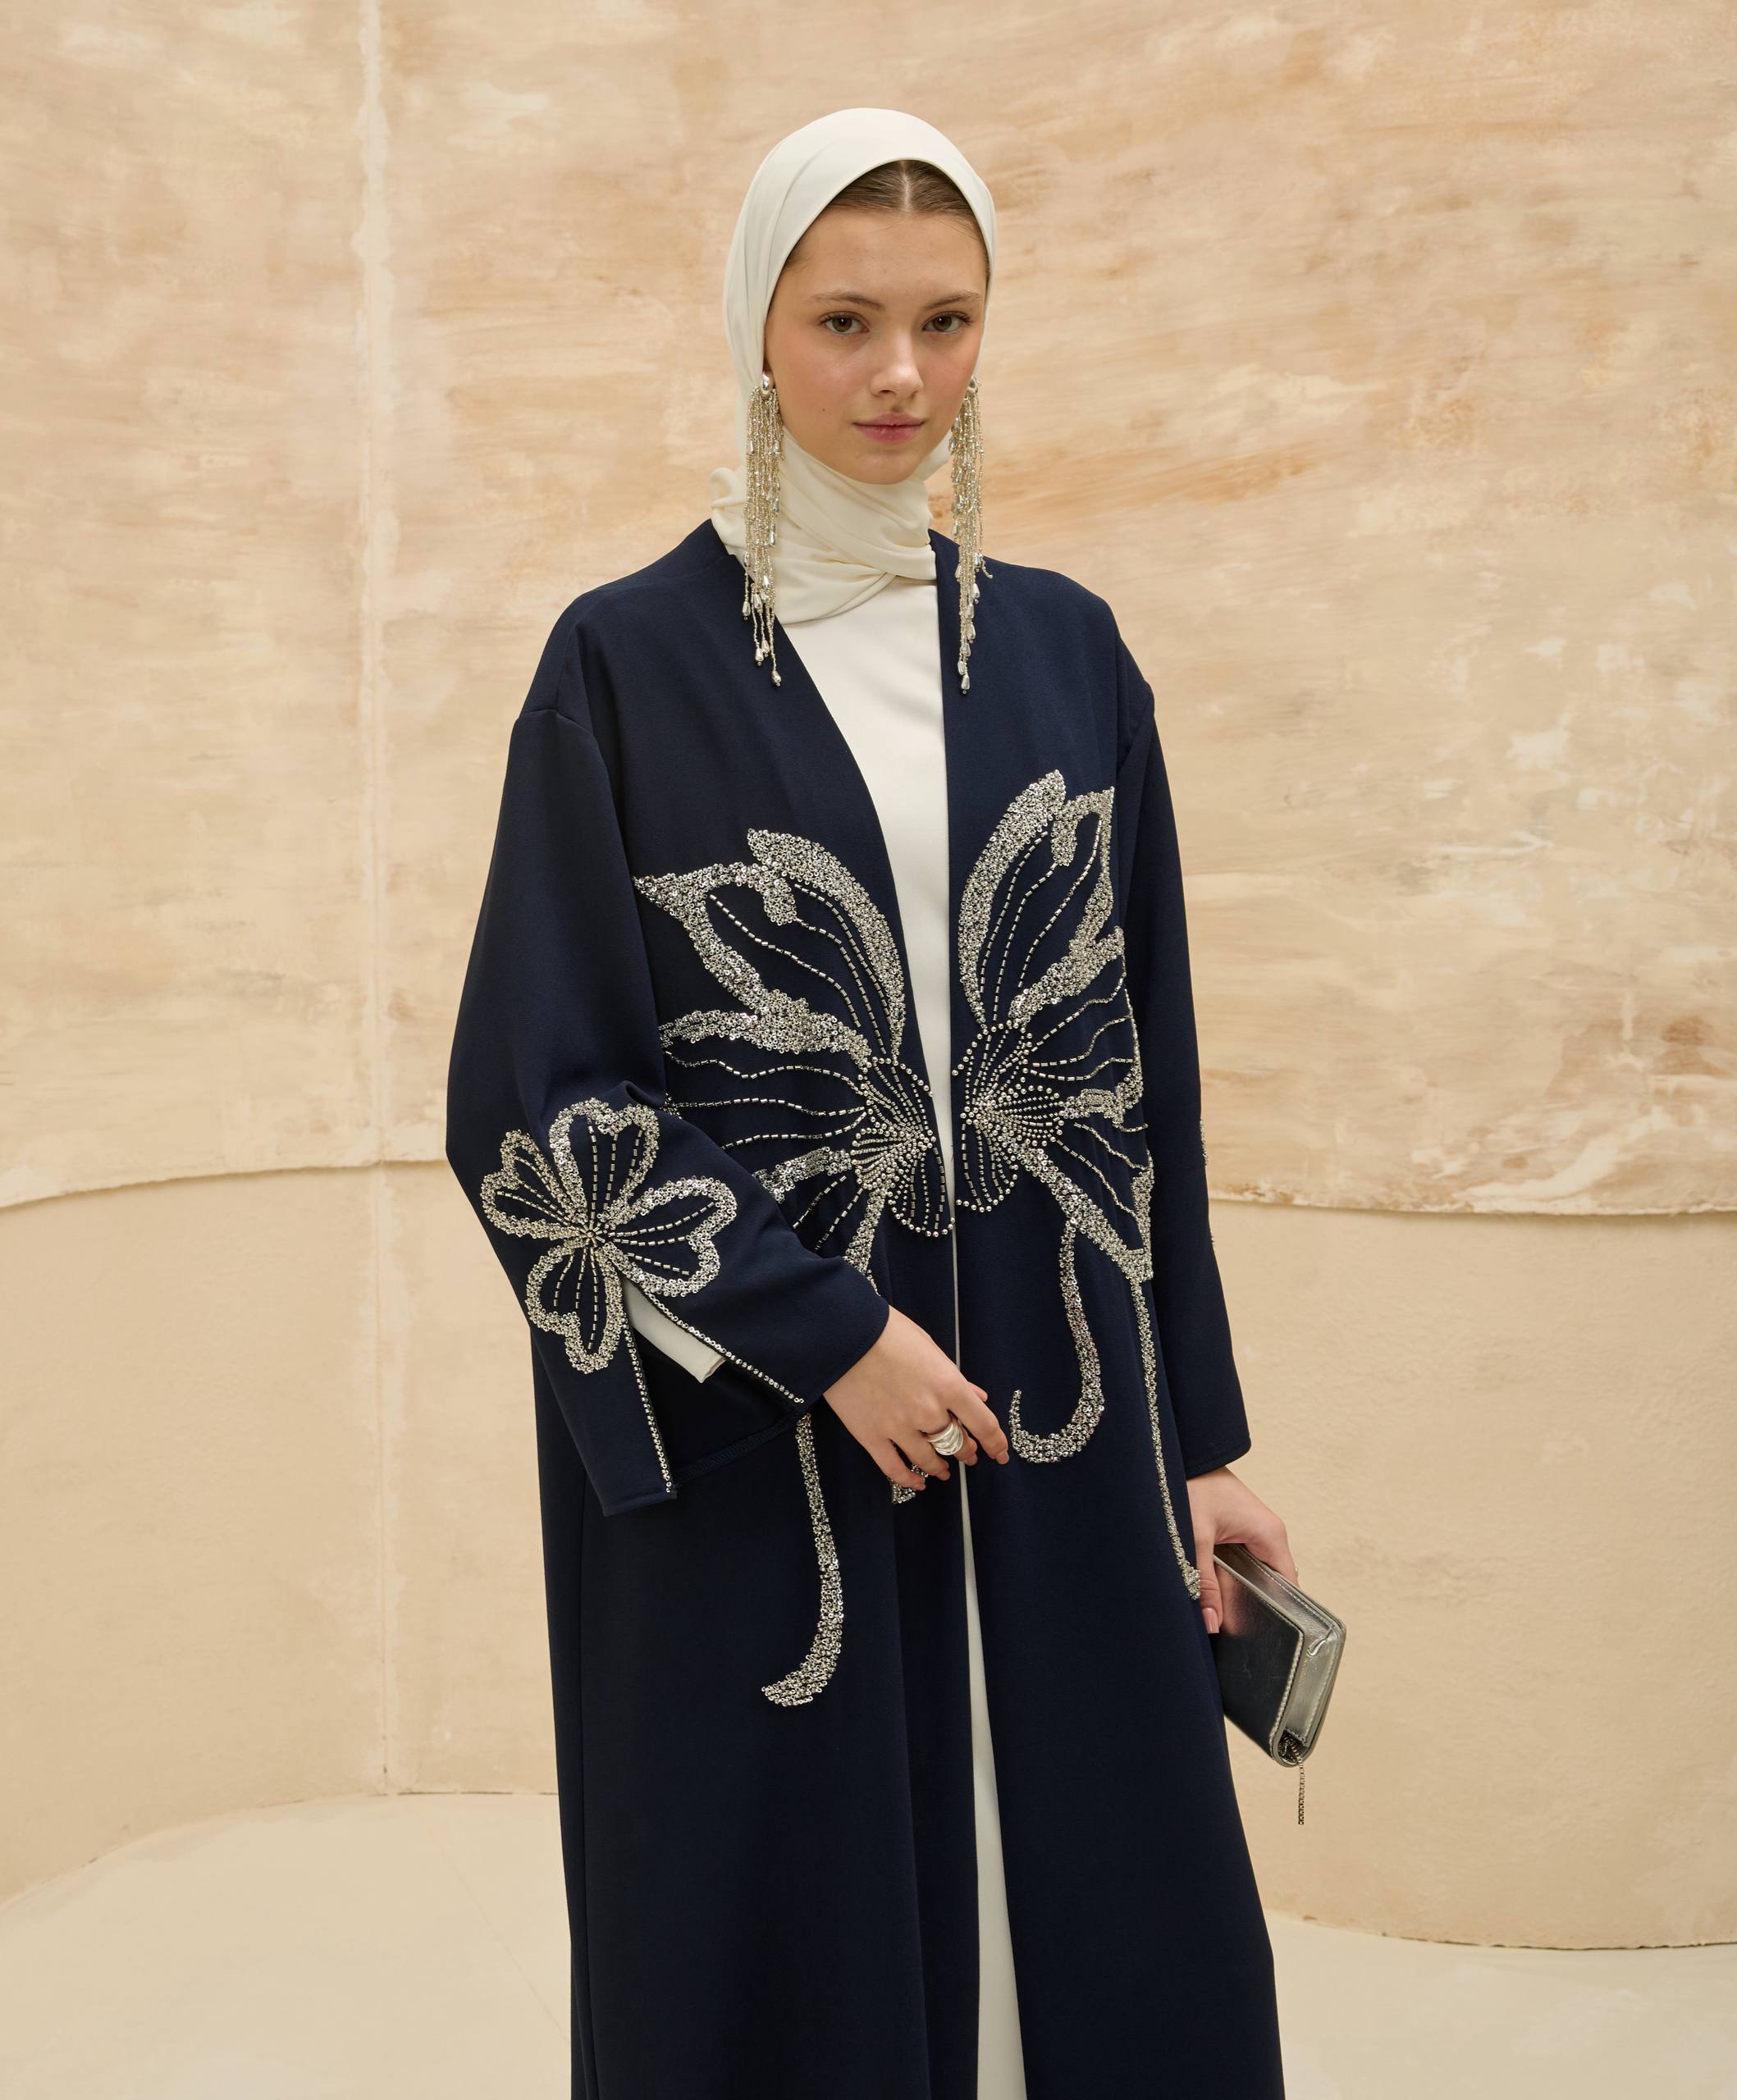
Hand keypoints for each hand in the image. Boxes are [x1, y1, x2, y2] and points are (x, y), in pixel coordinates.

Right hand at [823, 1304, 1010, 1489]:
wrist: (843, 1334)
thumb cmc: (888, 1332)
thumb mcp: (930, 1348)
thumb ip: (955, 1377)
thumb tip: (977, 1396)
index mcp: (948, 1386)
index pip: (983, 1424)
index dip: (995, 1443)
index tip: (1000, 1453)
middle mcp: (929, 1411)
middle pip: (957, 1443)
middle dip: (966, 1451)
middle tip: (969, 1455)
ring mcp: (899, 1427)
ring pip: (929, 1459)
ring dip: (940, 1467)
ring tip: (943, 1470)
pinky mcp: (871, 1437)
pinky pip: (895, 1468)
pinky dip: (910, 1479)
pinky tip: (918, 1481)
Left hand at [1186, 1467, 1294, 1633]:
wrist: (1175, 1452)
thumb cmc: (1191, 1483)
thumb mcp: (1195, 1538)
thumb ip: (1203, 1582)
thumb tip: (1212, 1623)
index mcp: (1270, 1534)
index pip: (1288, 1587)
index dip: (1276, 1613)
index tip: (1257, 1637)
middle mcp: (1268, 1534)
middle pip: (1269, 1585)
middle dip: (1249, 1607)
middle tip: (1228, 1631)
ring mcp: (1253, 1532)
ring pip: (1252, 1576)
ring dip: (1235, 1593)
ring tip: (1217, 1617)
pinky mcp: (1237, 1531)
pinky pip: (1239, 1564)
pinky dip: (1226, 1579)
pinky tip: (1210, 1593)